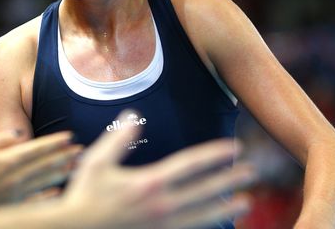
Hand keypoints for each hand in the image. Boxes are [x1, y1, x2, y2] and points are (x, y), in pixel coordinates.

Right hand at [0, 108, 81, 206]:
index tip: (69, 136)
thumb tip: (18, 132)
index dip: (54, 142)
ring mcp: (16, 194)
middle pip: (45, 165)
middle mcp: (15, 178)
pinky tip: (59, 191)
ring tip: (76, 167)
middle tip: (81, 150)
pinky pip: (37, 200)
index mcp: (7, 161)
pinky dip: (49, 195)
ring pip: (45, 181)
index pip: (37, 149)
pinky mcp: (13, 207)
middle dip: (64, 156)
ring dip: (62, 172)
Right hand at [63, 111, 255, 228]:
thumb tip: (132, 116)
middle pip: (205, 191)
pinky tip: (218, 222)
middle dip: (230, 180)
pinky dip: (206, 225)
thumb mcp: (96, 161)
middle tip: (251, 172)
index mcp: (149, 182)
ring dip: (226, 207)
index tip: (232, 148)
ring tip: (246, 201)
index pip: (190, 165)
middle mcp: (161, 205)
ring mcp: (162, 225)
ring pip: (204, 216)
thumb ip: (118, 139)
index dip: (214, 155)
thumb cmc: (84, 195)